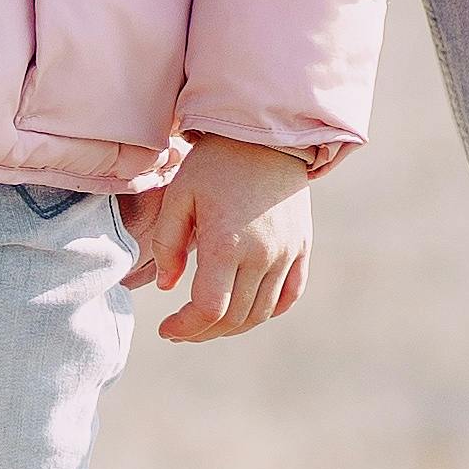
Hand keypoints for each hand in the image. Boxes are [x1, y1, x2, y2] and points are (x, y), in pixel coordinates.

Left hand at [122, 134, 316, 342]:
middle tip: (182, 328)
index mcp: (226, 244)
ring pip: (260, 313)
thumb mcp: (179, 196)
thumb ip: (168, 244)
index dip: (185, 328)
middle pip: (234, 318)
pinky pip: (289, 296)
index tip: (167, 329)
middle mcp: (261, 256)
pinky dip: (267, 311)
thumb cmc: (216, 163)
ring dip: (232, 326)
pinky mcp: (301, 248)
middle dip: (203, 331)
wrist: (267, 137)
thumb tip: (167, 286)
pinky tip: (245, 308)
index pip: (208, 309)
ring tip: (209, 321)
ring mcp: (286, 254)